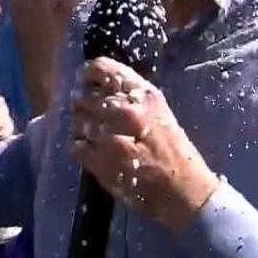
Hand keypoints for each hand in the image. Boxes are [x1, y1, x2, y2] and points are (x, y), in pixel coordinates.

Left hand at [68, 58, 219, 232]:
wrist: (182, 188)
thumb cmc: (172, 148)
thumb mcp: (158, 110)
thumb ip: (131, 94)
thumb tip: (97, 85)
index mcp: (144, 94)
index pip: (102, 69)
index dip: (87, 74)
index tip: (84, 82)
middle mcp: (127, 111)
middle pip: (83, 95)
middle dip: (81, 103)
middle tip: (86, 112)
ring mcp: (112, 137)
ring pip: (77, 120)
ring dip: (80, 126)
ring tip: (93, 135)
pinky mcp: (101, 162)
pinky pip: (75, 145)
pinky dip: (79, 147)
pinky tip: (91, 151)